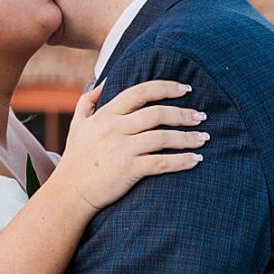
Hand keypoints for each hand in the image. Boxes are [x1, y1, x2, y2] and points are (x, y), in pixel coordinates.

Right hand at [52, 78, 205, 213]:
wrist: (69, 193)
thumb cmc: (75, 159)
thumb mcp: (77, 124)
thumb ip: (89, 100)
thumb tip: (104, 79)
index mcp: (106, 114)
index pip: (141, 92)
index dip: (166, 87)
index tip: (186, 89)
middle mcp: (115, 128)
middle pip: (157, 113)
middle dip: (183, 114)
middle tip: (201, 117)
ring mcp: (122, 149)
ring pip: (163, 137)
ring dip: (187, 137)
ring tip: (204, 138)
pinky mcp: (129, 170)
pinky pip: (161, 162)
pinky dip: (182, 161)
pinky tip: (196, 160)